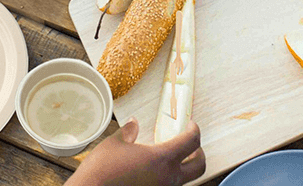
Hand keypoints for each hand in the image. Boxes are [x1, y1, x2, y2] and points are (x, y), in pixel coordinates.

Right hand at [65, 119, 205, 185]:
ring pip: (185, 179)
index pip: (191, 142)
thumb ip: (129, 132)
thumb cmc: (102, 169)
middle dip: (199, 152)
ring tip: (170, 157)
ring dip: (183, 166)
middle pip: (200, 166)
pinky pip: (170, 185)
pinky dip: (168, 176)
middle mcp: (168, 177)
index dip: (194, 130)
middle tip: (191, 144)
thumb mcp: (115, 143)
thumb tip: (134, 123)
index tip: (190, 124)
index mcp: (162, 159)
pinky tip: (154, 170)